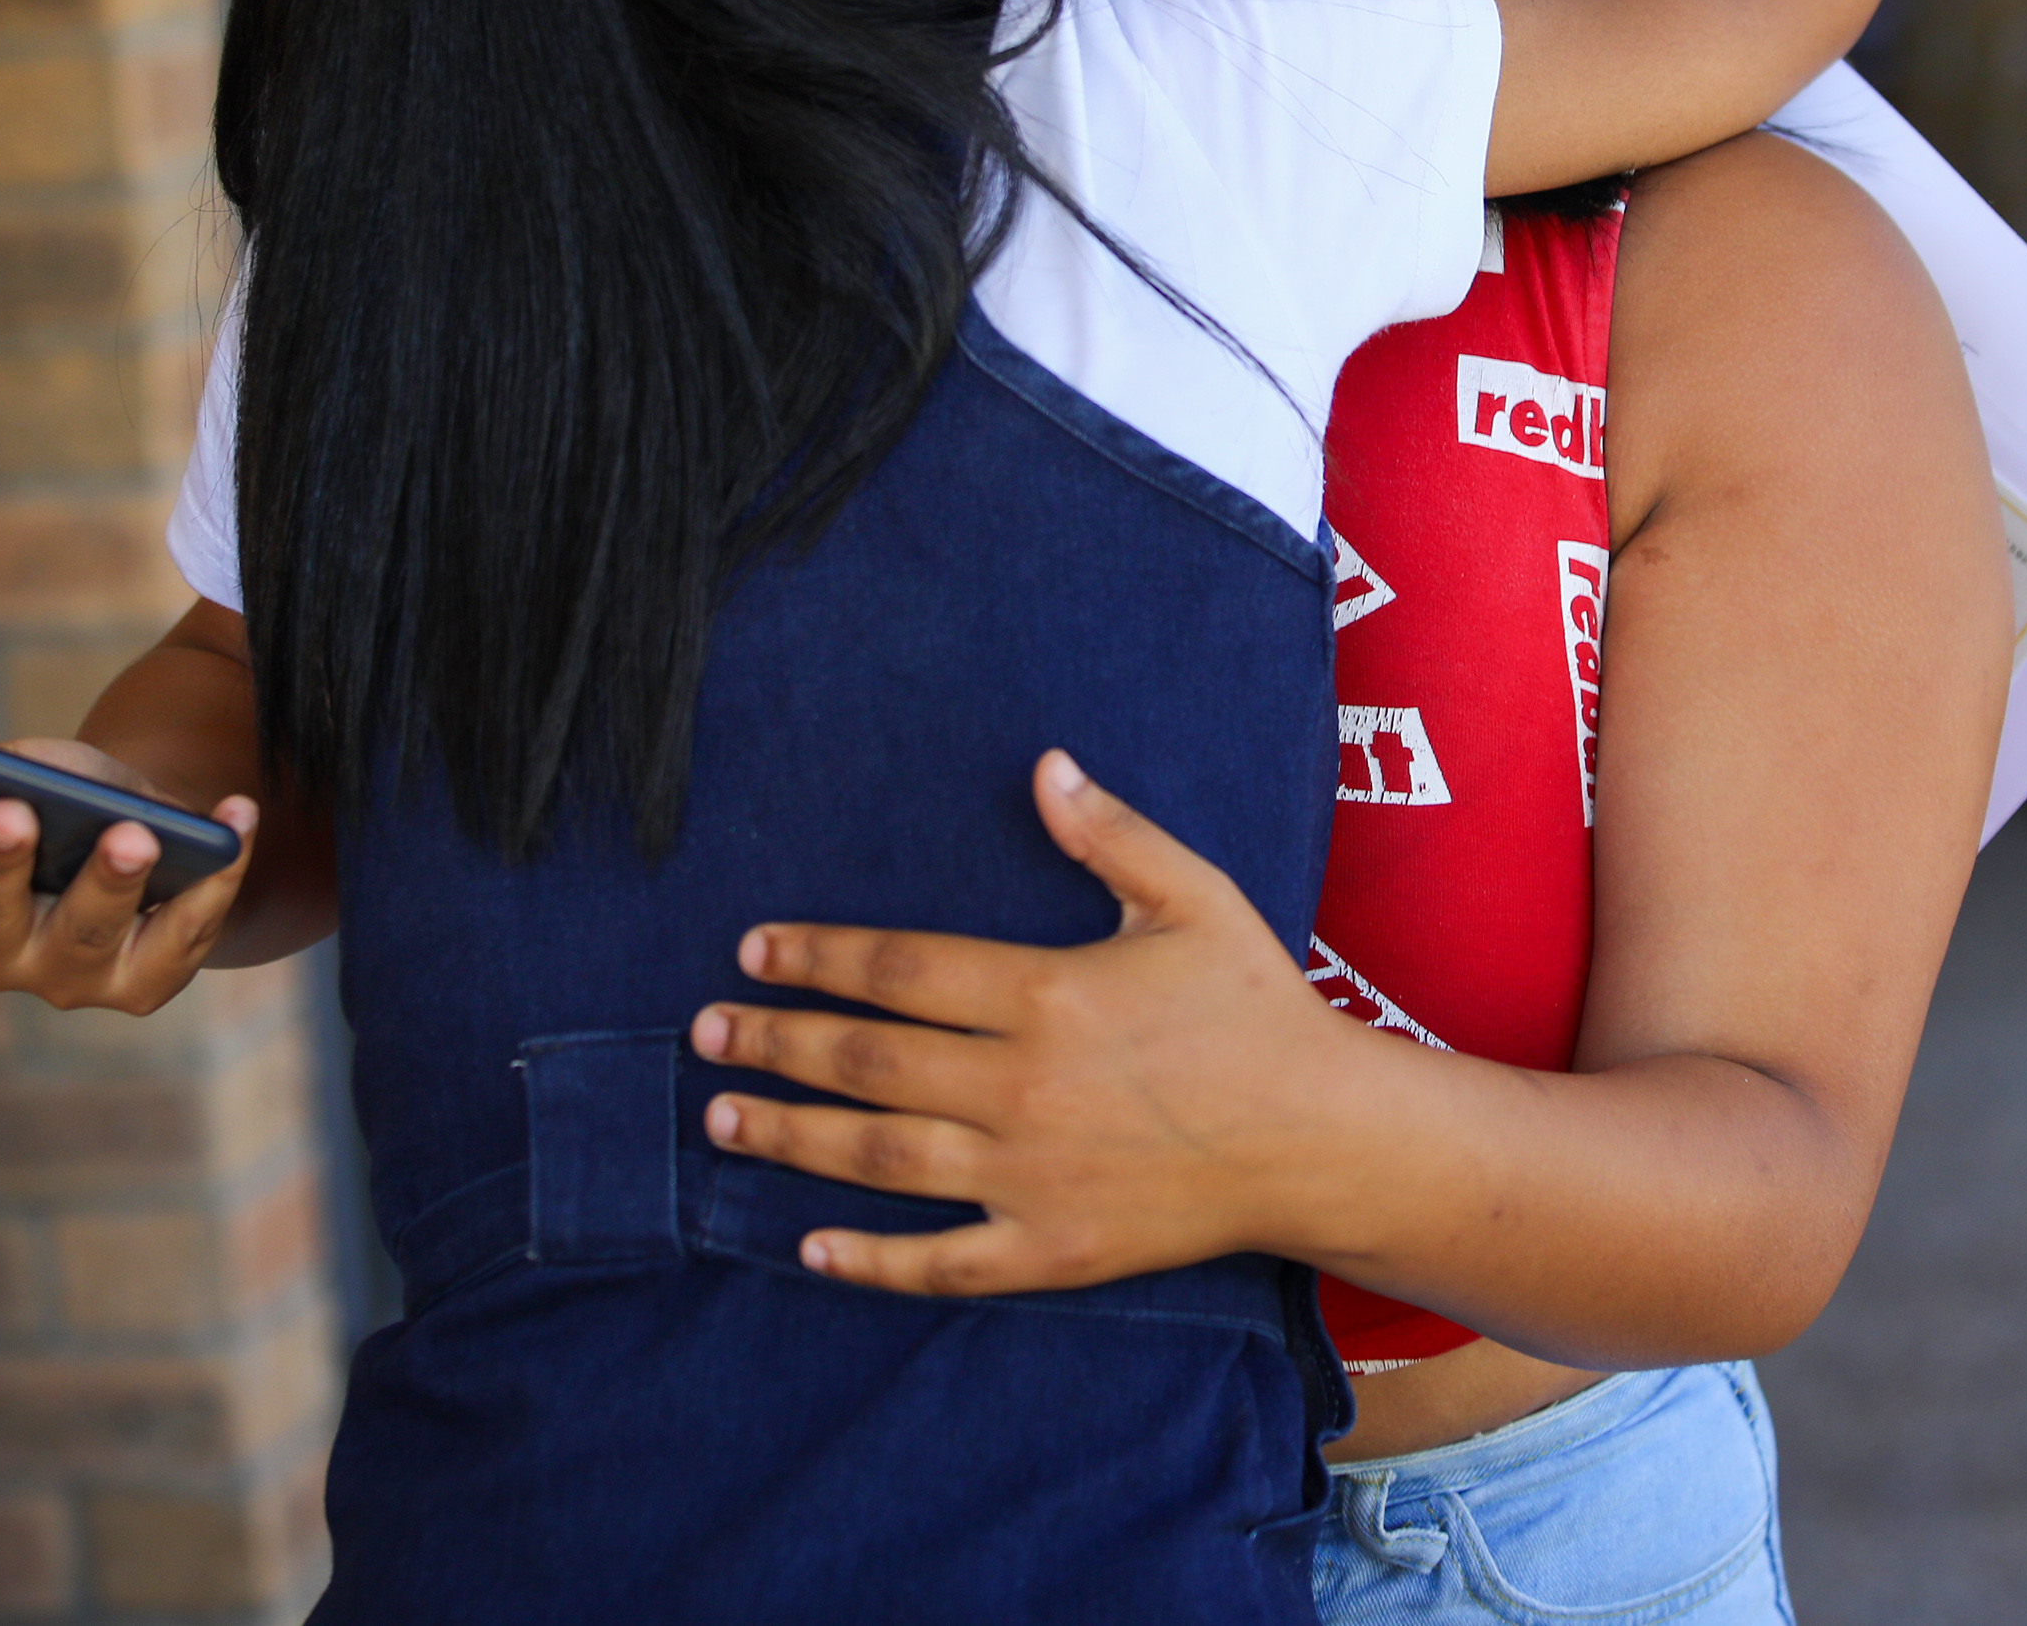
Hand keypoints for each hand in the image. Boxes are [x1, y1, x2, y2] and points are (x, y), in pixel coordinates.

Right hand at [0, 737, 258, 1016]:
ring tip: (134, 832)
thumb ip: (17, 774)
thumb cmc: (73, 802)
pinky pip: (184, 931)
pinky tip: (236, 817)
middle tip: (6, 812)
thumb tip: (17, 776)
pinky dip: (217, 870)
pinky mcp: (143, 988)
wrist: (164, 850)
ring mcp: (65, 979)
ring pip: (84, 935)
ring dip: (110, 881)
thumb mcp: (39, 773)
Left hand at [691, 750, 1350, 1297]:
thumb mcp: (1193, 898)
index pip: (898, 970)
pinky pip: (942, 1261)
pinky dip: (870, 1261)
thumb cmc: (1257, 1006)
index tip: (753, 952)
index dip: (817, 957)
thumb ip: (1110, 834)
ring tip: (720, 1117)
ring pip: (880, 1157)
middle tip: (703, 1033)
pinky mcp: (1053, 1247)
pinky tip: (808, 1248)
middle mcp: (1022, 1086)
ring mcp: (1031, 1175)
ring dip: (791, 1136)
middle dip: (775, 1042)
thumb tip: (1044, 765)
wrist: (1323, 1136)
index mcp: (1046, 992)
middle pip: (868, 1061)